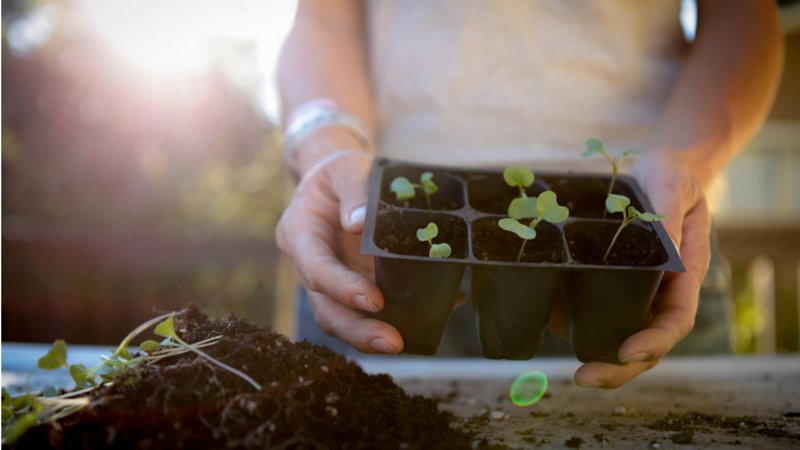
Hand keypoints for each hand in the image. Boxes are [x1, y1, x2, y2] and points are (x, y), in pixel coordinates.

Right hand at [276, 150, 402, 353]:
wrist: (339, 180)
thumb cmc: (340, 172)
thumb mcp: (346, 168)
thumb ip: (353, 191)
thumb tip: (359, 225)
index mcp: (299, 232)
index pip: (315, 268)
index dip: (342, 288)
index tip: (374, 300)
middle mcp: (310, 264)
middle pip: (326, 308)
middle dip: (357, 330)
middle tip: (394, 343)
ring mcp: (332, 280)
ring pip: (344, 318)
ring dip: (372, 335)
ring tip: (408, 342)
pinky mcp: (354, 286)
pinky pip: (371, 309)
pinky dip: (400, 316)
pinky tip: (433, 313)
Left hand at [555, 150, 710, 387]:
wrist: (657, 168)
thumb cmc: (672, 176)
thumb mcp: (672, 186)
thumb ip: (668, 216)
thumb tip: (662, 247)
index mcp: (684, 274)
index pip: (675, 320)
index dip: (653, 341)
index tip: (626, 352)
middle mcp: (661, 291)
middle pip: (645, 343)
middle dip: (617, 369)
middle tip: (583, 378)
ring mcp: (636, 290)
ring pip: (619, 334)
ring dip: (593, 353)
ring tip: (561, 357)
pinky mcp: (611, 281)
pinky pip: (594, 310)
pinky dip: (573, 321)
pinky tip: (548, 320)